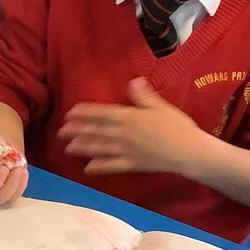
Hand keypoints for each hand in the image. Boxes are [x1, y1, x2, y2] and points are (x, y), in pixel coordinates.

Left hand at [59, 78, 208, 174]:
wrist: (188, 151)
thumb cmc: (177, 126)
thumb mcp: (161, 106)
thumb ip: (144, 95)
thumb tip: (133, 81)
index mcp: (130, 117)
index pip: (102, 113)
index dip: (85, 113)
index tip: (71, 112)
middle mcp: (124, 134)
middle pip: (96, 131)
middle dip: (77, 131)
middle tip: (61, 131)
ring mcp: (126, 151)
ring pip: (100, 148)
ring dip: (83, 147)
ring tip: (68, 148)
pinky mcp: (132, 165)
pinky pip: (112, 166)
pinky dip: (99, 167)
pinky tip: (87, 168)